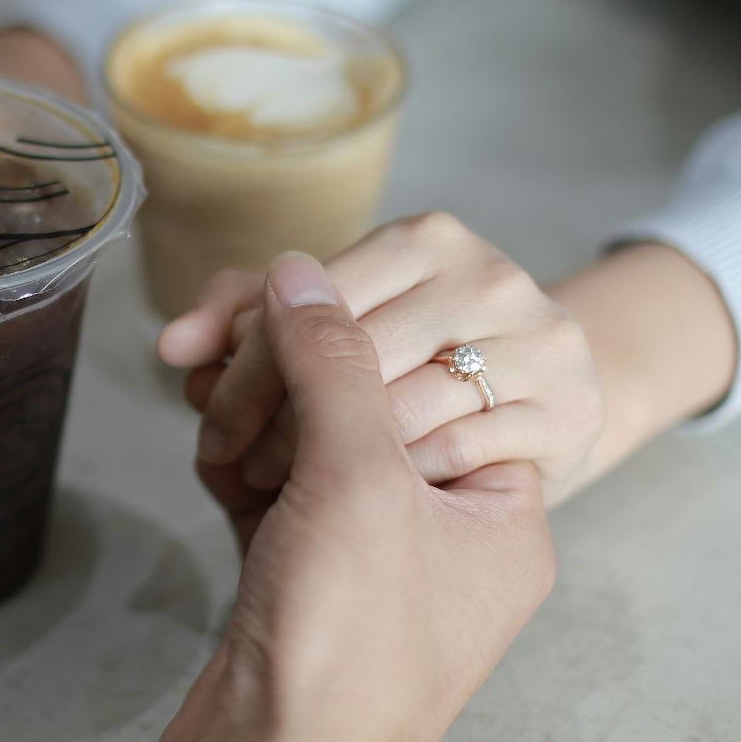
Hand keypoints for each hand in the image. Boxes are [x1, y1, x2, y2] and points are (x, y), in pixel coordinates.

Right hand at [152, 253, 553, 741]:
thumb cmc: (350, 648)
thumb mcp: (356, 477)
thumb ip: (333, 361)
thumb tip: (299, 272)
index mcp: (500, 517)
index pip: (446, 381)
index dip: (368, 339)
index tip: (297, 313)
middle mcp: (444, 541)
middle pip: (370, 409)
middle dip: (292, 381)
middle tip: (231, 360)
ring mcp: (371, 568)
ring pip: (313, 448)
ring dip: (256, 420)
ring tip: (212, 414)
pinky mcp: (304, 588)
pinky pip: (277, 496)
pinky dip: (239, 468)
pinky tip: (209, 454)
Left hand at [160, 212, 605, 506]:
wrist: (512, 454)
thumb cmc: (391, 392)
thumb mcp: (314, 348)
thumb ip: (241, 325)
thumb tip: (170, 341)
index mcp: (429, 237)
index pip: (314, 294)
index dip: (250, 354)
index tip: (205, 400)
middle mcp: (493, 274)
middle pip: (353, 350)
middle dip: (277, 413)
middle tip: (234, 459)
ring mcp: (543, 339)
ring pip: (402, 403)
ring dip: (327, 460)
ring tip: (284, 489)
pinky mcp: (570, 410)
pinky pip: (458, 449)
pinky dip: (399, 484)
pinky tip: (364, 505)